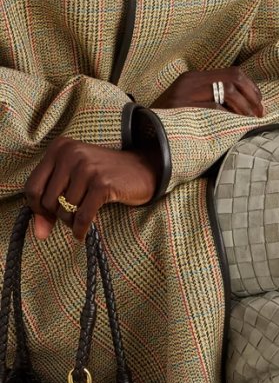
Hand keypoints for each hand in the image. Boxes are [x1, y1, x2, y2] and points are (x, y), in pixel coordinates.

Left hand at [24, 136, 160, 241]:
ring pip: (66, 210)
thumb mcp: (75, 182)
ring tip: (81, 222)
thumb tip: (40, 234)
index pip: (32, 186)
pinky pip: (83, 216)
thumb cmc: (105, 177)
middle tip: (71, 219)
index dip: (37, 209)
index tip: (48, 218)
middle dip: (58, 216)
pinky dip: (81, 230)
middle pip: (48, 201)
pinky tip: (82, 234)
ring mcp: (87, 168)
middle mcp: (70, 154)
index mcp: (58, 148)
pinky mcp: (102, 184)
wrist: (143, 170)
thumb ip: (52, 203)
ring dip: (72, 223)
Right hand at [151, 67, 263, 116]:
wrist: (144, 132)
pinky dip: (228, 117)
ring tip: (249, 122)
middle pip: (233, 79)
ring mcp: (186, 93)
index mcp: (194, 77)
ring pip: (227, 91)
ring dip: (243, 108)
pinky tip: (234, 127)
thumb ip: (211, 101)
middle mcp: (191, 81)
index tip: (259, 104)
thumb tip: (243, 108)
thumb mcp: (191, 105)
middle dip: (252, 97)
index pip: (232, 73)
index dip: (251, 88)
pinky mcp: (183, 107)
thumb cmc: (172, 124)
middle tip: (260, 114)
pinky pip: (214, 108)